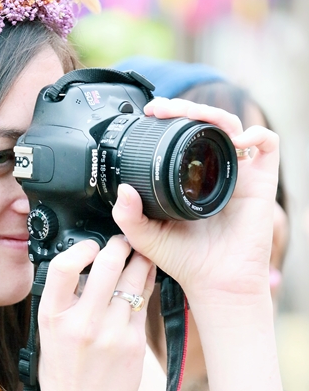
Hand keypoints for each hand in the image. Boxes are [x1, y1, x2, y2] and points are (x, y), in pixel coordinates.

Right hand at [37, 236, 154, 390]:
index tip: (89, 246)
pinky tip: (144, 281)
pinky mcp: (135, 343)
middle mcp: (82, 323)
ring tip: (138, 255)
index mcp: (52, 318)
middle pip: (107, 265)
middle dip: (118, 246)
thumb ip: (63, 301)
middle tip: (122, 243)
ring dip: (138, 261)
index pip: (63, 266)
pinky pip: (144, 302)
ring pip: (134, 280)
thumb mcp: (49, 335)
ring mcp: (111, 333)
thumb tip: (84, 266)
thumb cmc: (62, 375)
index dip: (80, 248)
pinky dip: (145, 286)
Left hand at [111, 98, 278, 308]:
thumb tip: (122, 189)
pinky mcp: (262, 182)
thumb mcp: (145, 237)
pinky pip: (267, 144)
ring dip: (214, 113)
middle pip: (207, 123)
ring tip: (194, 115)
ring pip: (233, 125)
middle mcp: (214, 171)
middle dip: (187, 108)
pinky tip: (237, 140)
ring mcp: (239, 174)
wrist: (215, 283)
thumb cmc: (186, 261)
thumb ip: (128, 216)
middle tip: (164, 108)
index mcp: (189, 178)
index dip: (171, 118)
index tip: (152, 113)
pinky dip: (256, 133)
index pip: (183, 135)